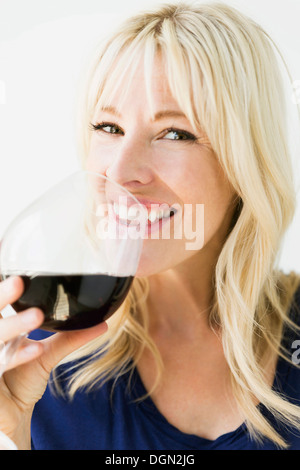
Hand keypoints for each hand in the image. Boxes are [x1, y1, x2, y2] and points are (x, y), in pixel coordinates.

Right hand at [0, 276, 107, 448]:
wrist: (12, 416)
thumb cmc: (22, 380)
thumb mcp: (47, 355)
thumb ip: (70, 338)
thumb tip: (103, 324)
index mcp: (0, 327)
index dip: (3, 290)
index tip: (17, 275)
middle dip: (1, 296)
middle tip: (19, 282)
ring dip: (14, 325)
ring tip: (37, 317)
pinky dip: (15, 357)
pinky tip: (34, 350)